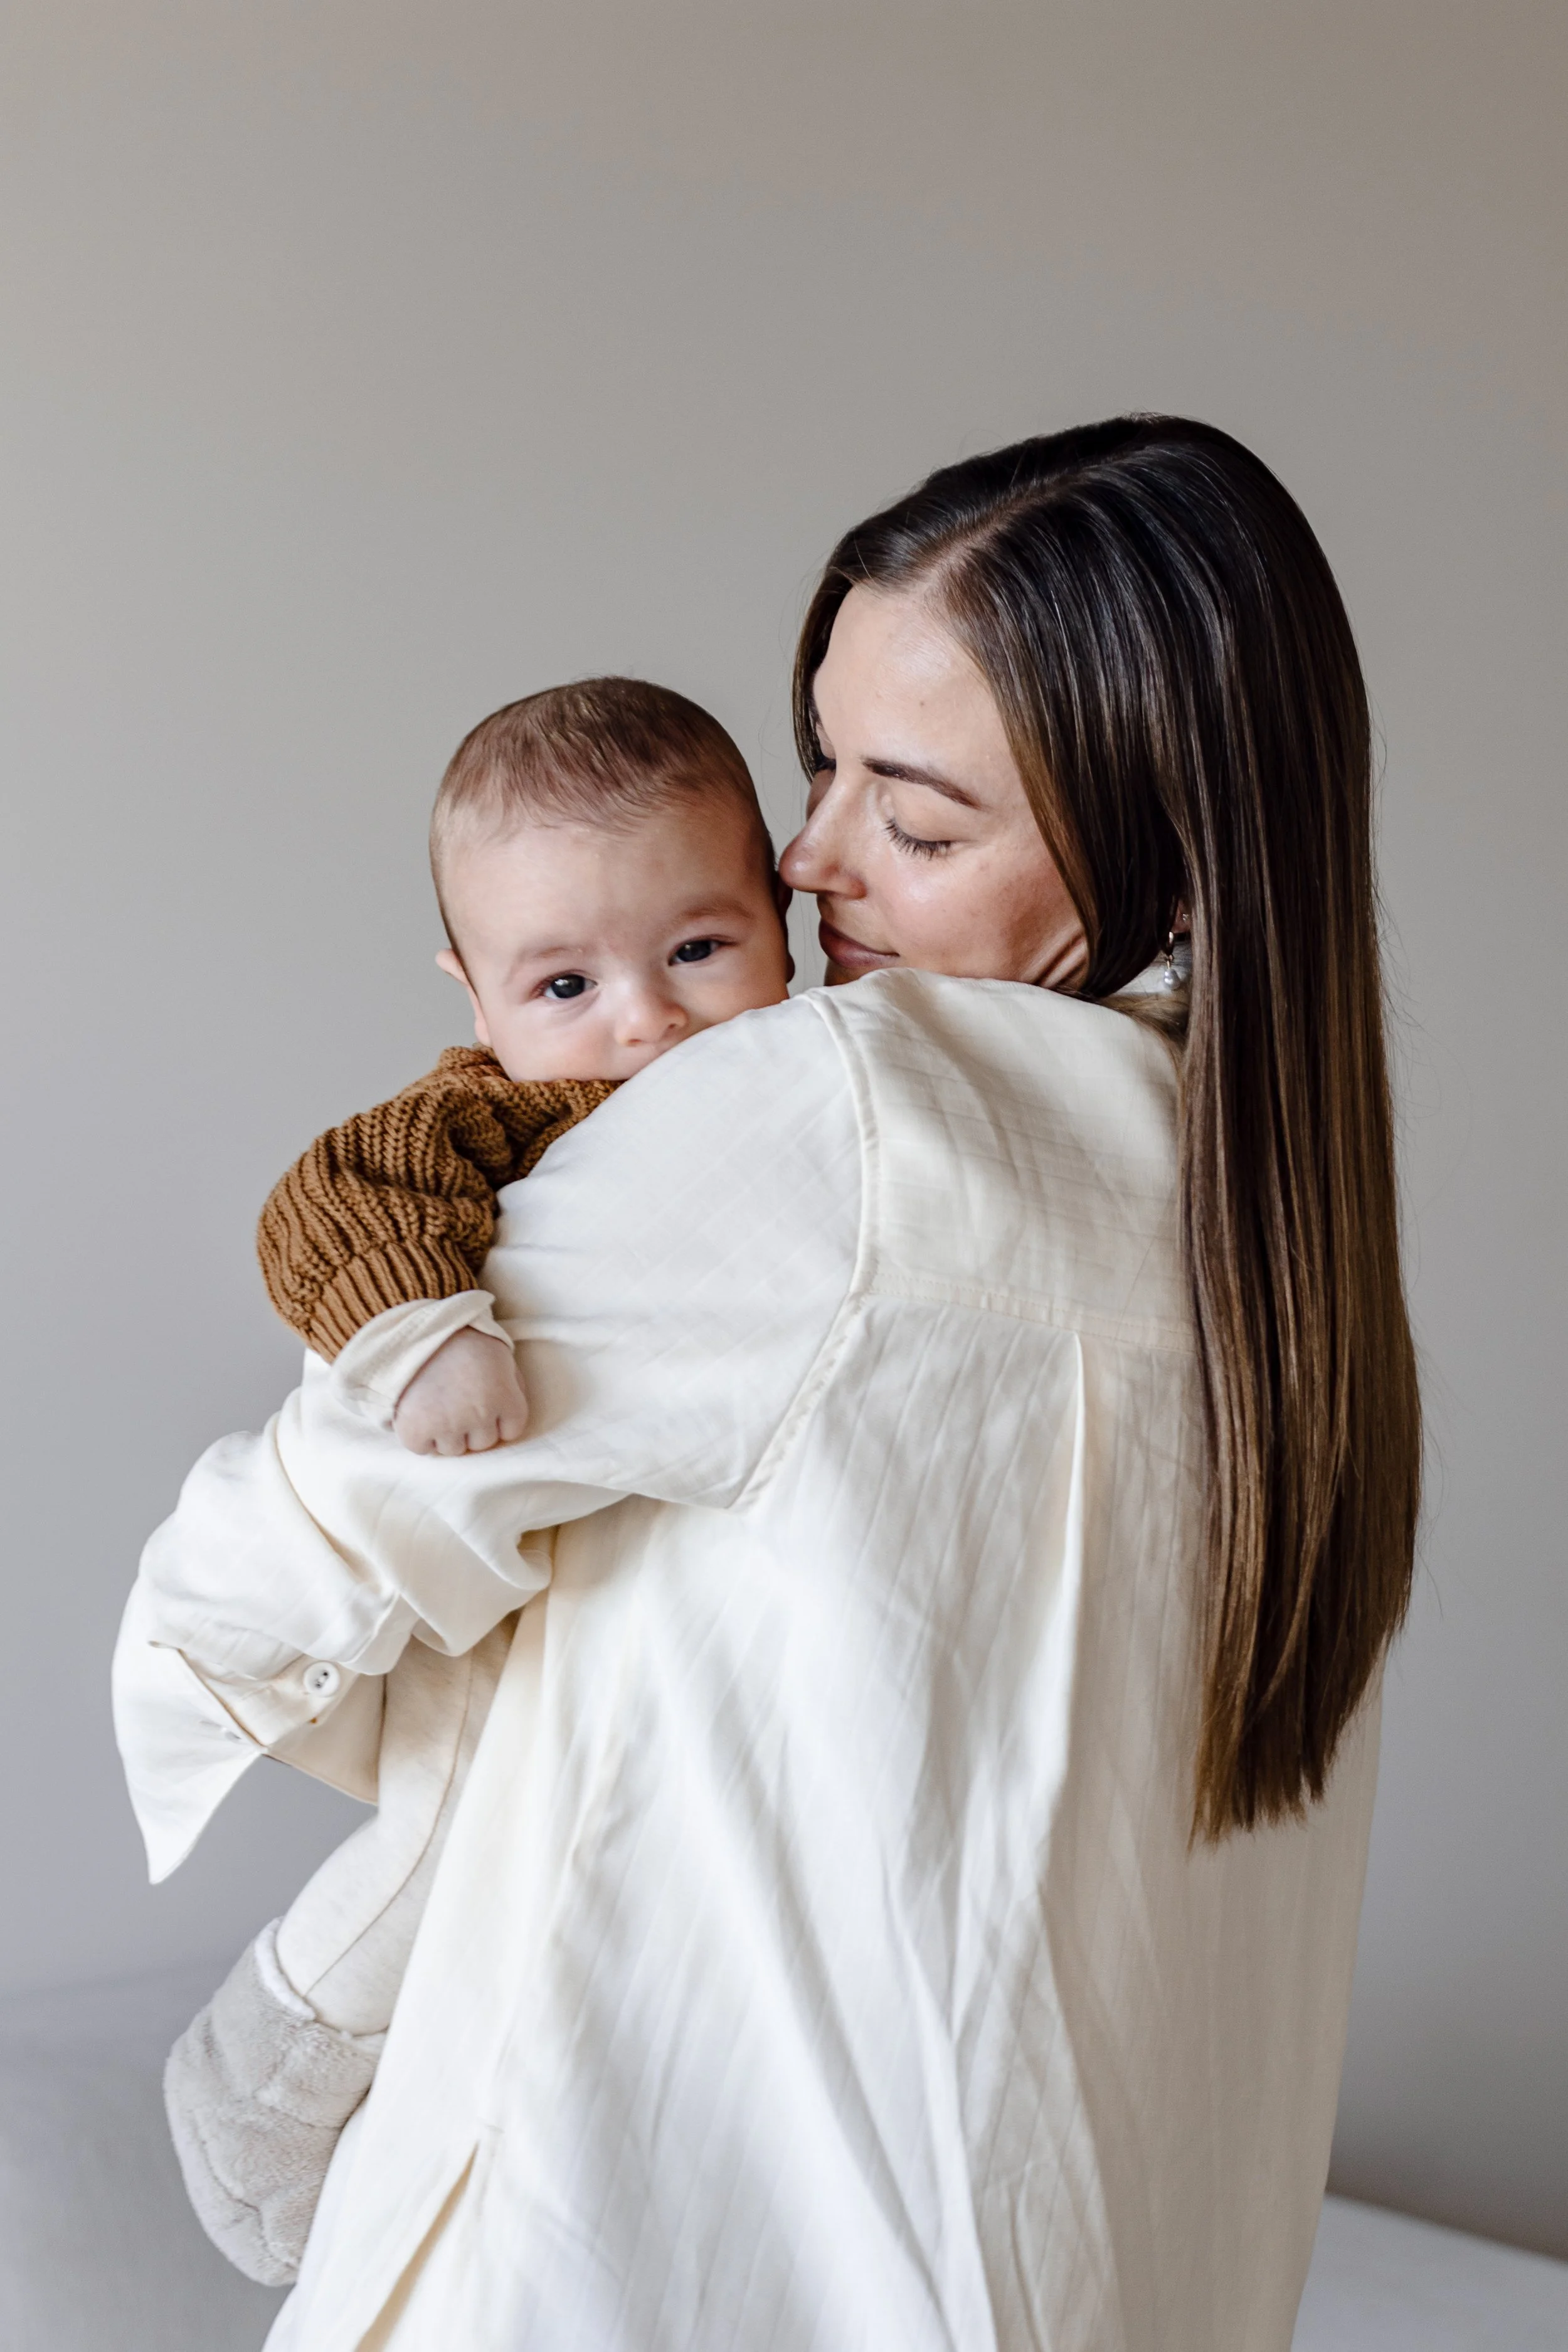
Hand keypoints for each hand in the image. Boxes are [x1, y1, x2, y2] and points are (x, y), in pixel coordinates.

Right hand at [392, 1327, 529, 1455]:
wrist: (414, 1327)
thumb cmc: (461, 1338)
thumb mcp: (500, 1353)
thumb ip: (512, 1384)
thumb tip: (510, 1413)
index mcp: (503, 1396)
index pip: (512, 1431)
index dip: (499, 1419)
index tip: (485, 1405)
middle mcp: (479, 1416)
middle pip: (482, 1443)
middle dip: (473, 1427)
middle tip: (457, 1402)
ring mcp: (447, 1426)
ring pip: (454, 1449)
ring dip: (446, 1434)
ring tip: (436, 1405)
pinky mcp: (416, 1431)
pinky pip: (423, 1449)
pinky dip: (420, 1436)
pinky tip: (419, 1412)